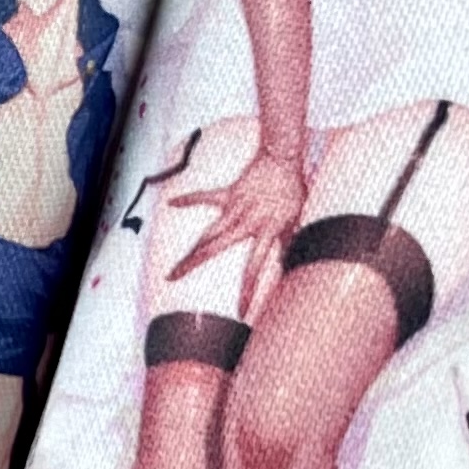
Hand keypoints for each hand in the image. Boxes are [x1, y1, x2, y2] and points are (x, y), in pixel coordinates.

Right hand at [166, 148, 307, 301]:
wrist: (282, 158)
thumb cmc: (292, 190)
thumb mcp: (296, 220)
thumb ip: (288, 243)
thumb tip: (287, 266)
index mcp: (265, 231)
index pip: (254, 268)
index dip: (247, 291)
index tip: (240, 310)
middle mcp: (245, 221)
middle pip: (213, 247)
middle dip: (192, 264)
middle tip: (172, 278)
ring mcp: (234, 207)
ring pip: (207, 231)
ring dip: (190, 246)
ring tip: (174, 262)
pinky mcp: (228, 193)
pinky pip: (205, 196)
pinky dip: (189, 199)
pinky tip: (172, 203)